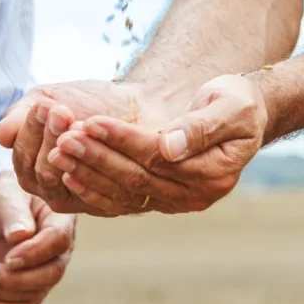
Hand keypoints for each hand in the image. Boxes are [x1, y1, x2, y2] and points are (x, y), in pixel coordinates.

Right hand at [0, 80, 167, 214]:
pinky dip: (99, 163)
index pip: (23, 156)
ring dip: (74, 149)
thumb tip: (2, 136)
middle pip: (43, 172)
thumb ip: (22, 115)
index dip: (31, 130)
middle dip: (51, 138)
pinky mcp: (110, 203)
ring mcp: (80, 199)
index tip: (45, 105)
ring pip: (69, 179)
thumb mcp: (48, 100)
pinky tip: (99, 139)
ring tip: (79, 122)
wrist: (133, 103)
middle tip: (63, 112)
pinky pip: (101, 191)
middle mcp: (52, 189)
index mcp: (31, 167)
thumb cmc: (85, 102)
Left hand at [0, 172, 74, 303]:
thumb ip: (14, 213)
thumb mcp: (7, 196)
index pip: (57, 240)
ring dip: (1, 294)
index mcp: (61, 220)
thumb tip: (20, 236)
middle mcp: (60, 249)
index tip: (8, 259)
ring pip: (34, 293)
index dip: (34, 253)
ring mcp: (48, 268)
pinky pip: (24, 303)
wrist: (1, 207)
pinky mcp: (32, 284)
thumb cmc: (7, 195)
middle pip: (50, 274)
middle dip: (15, 280)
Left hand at [45, 75, 268, 215]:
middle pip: (137, 178)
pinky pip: (124, 199)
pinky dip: (95, 189)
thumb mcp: (230, 105)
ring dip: (89, 172)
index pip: (157, 158)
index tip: (90, 122)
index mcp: (213, 173)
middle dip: (97, 157)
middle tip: (63, 139)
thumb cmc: (238, 102)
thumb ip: (199, 127)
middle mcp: (195, 196)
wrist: (244, 113)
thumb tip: (168, 147)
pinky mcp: (162, 199)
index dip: (122, 140)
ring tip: (59, 151)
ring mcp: (178, 202)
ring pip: (125, 191)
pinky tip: (69, 175)